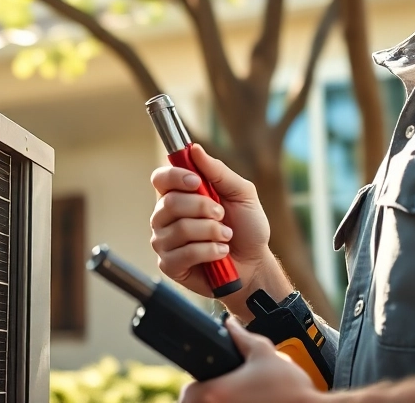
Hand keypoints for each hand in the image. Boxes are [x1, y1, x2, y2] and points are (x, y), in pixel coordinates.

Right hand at [150, 144, 288, 316]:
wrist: (255, 263)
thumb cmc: (247, 227)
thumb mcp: (241, 193)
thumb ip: (218, 171)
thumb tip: (194, 149)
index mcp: (178, 194)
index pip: (160, 178)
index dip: (175, 177)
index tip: (197, 182)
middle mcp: (165, 216)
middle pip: (170, 203)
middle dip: (203, 207)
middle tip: (222, 215)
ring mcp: (164, 241)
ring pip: (180, 228)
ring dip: (211, 231)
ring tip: (225, 236)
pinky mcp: (169, 265)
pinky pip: (184, 253)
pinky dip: (209, 251)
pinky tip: (220, 252)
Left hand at [180, 317, 319, 402]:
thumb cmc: (290, 387)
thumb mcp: (263, 353)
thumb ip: (240, 337)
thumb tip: (229, 324)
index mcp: (216, 393)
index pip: (187, 393)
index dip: (195, 385)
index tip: (206, 381)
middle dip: (206, 397)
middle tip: (226, 388)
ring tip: (239, 396)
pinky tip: (247, 402)